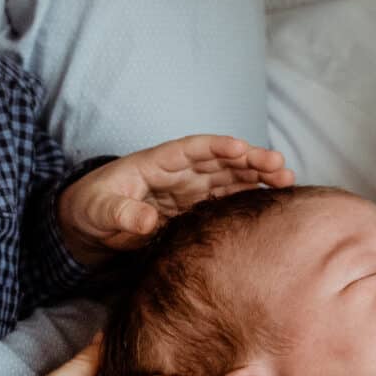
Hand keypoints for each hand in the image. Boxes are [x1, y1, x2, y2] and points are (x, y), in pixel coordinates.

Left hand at [55, 135, 291, 263]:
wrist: (88, 227)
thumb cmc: (90, 210)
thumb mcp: (98, 211)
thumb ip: (120, 213)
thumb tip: (145, 221)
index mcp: (155, 163)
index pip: (191, 149)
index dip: (216, 147)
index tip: (240, 148)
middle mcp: (178, 173)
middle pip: (219, 161)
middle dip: (249, 160)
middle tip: (280, 165)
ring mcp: (189, 191)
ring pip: (229, 178)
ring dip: (256, 177)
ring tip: (287, 180)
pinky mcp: (194, 210)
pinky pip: (225, 200)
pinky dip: (247, 198)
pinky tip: (271, 201)